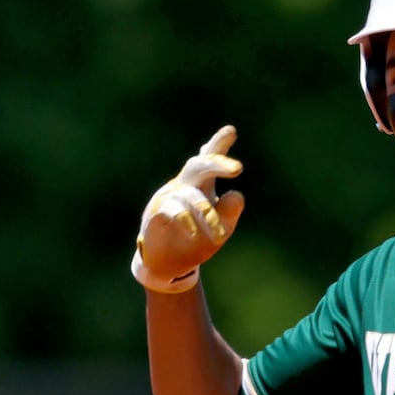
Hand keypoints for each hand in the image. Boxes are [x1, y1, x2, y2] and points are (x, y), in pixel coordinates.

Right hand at [132, 125, 245, 292]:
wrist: (170, 264)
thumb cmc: (198, 240)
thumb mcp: (221, 228)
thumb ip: (229, 212)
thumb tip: (236, 194)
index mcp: (202, 185)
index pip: (209, 160)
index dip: (218, 144)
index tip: (231, 130)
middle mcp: (185, 185)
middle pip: (198, 166)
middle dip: (217, 163)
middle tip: (238, 168)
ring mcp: (169, 197)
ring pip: (192, 196)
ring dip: (208, 215)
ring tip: (220, 236)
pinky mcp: (156, 212)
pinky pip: (173, 210)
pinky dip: (187, 221)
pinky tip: (193, 233)